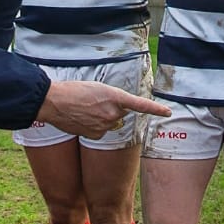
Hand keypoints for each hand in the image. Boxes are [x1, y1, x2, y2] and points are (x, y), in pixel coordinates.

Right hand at [38, 80, 170, 138]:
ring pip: (110, 122)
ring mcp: (104, 125)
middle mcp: (113, 113)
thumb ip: (112, 100)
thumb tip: (117, 113)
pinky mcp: (96, 135)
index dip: (155, 109)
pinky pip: (100, 131)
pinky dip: (94, 126)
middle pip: (121, 112)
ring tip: (85, 108)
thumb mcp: (97, 88)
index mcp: (115, 97)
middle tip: (96, 101)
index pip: (140, 104)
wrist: (55, 102)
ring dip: (102, 117)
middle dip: (113, 108)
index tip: (168, 112)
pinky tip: (82, 119)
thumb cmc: (74, 90)